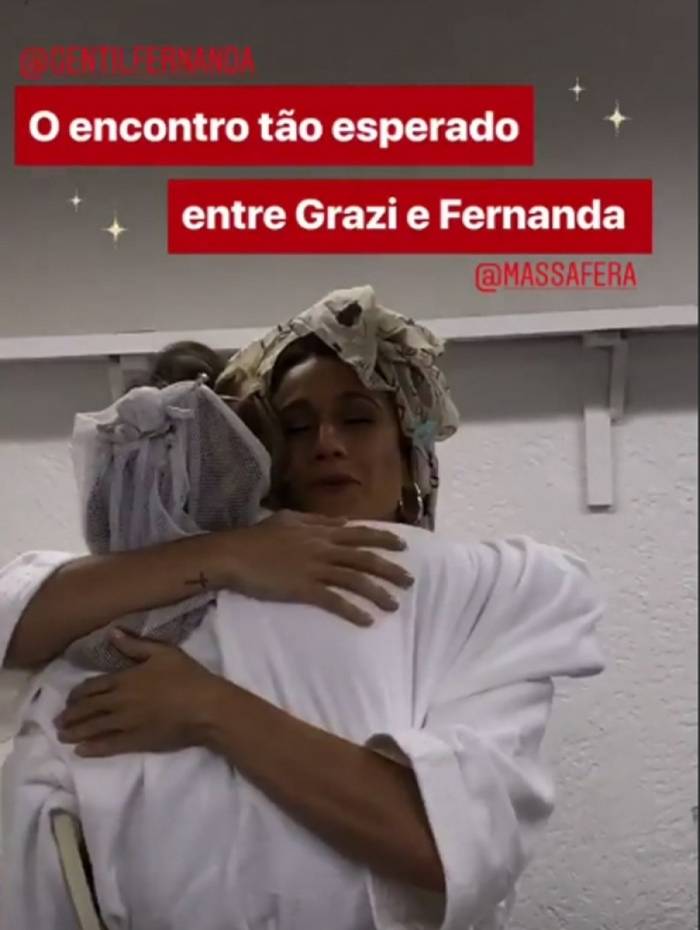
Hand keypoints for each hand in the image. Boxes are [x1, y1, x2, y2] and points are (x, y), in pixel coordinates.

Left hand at [54, 630, 221, 756]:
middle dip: (71, 714)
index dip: (78, 694)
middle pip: (88, 708)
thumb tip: (111, 633)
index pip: (93, 686)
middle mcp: (119, 702)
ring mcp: (126, 724)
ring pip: (93, 728)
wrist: (205, 708)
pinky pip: (107, 746)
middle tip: (58, 720)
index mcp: (125, 679)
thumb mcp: (164, 652)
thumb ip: (135, 644)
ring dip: (74, 732)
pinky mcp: (135, 742)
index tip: (70, 699)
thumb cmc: (187, 676)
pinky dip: (92, 748)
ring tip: (62, 735)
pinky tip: (80, 750)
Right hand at [206, 510, 413, 626]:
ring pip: (355, 579)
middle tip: (410, 580)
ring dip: (377, 593)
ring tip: (394, 605)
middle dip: (390, 568)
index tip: (403, 546)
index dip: (382, 539)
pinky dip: (352, 610)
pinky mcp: (303, 588)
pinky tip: (366, 621)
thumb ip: (318, 520)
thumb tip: (343, 521)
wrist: (233, 554)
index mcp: (320, 531)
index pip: (359, 534)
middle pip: (364, 557)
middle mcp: (322, 548)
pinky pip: (334, 601)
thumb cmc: (257, 537)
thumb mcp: (289, 519)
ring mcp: (314, 568)